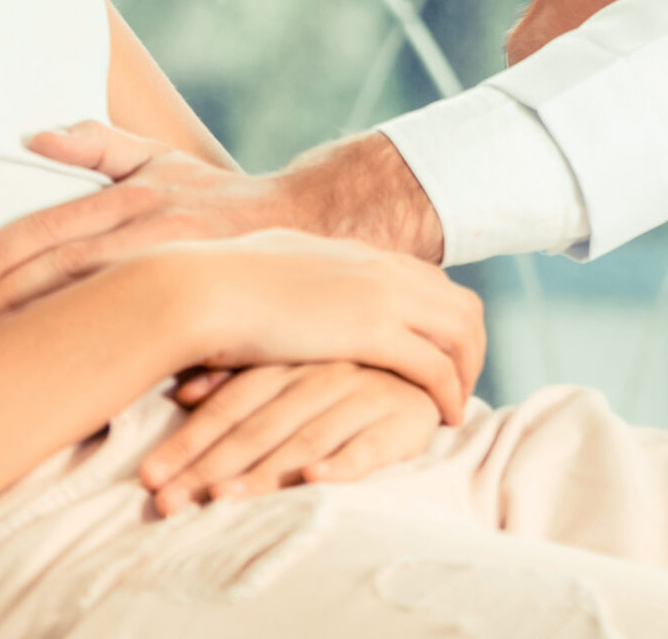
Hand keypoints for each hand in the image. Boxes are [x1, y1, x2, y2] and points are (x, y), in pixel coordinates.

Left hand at [0, 126, 443, 332]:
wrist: (308, 226)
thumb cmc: (220, 196)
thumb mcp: (162, 159)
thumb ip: (98, 145)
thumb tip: (33, 134)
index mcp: (138, 196)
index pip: (56, 227)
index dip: (3, 254)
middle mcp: (157, 230)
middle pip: (69, 267)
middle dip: (8, 298)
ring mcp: (183, 272)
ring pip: (102, 303)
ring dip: (47, 327)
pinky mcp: (209, 307)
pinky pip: (157, 337)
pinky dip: (121, 357)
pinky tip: (83, 383)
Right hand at [138, 230, 484, 422]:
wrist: (198, 290)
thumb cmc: (215, 285)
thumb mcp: (267, 265)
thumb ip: (294, 271)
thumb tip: (284, 273)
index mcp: (355, 252)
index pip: (424, 278)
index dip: (439, 315)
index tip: (438, 349)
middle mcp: (378, 266)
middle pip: (457, 301)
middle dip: (469, 344)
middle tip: (461, 381)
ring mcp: (381, 294)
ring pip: (459, 331)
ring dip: (466, 370)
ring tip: (457, 404)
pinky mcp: (373, 332)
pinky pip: (435, 365)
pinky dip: (447, 392)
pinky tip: (442, 417)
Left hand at [138, 363, 439, 514]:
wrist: (429, 364)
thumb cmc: (347, 372)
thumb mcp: (293, 365)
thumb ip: (242, 378)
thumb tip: (181, 391)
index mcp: (291, 360)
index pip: (230, 406)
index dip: (189, 442)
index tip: (151, 479)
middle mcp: (322, 375)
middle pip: (257, 428)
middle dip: (209, 468)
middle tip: (168, 503)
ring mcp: (363, 395)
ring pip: (305, 439)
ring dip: (264, 473)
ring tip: (225, 499)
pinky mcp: (402, 420)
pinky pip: (369, 445)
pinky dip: (343, 464)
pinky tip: (317, 481)